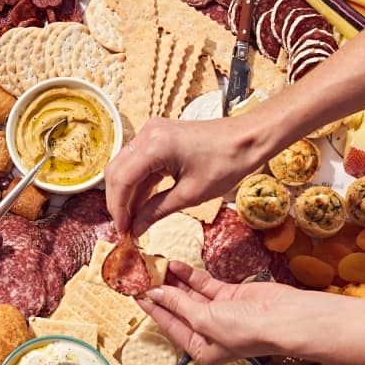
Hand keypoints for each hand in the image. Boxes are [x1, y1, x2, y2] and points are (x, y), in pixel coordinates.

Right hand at [104, 116, 254, 236]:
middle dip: (118, 202)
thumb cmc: (226, 163)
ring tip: (132, 221)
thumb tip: (136, 229)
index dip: (118, 209)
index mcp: (155, 146)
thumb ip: (157, 211)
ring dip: (126, 195)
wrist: (247, 139)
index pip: (122, 180)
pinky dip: (138, 184)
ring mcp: (151, 133)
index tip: (123, 231)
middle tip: (124, 229)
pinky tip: (141, 206)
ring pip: (125, 167)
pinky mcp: (158, 137)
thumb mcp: (190, 194)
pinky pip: (139, 163)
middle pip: (116, 172)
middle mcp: (147, 134)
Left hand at [140, 260, 288, 364]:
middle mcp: (208, 333)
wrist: (284, 318)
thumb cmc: (245, 331)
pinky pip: (205, 285)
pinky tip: (176, 265)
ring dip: (174, 281)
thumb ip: (178, 304)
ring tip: (156, 265)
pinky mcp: (230, 296)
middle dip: (162, 292)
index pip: (169, 325)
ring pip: (190, 295)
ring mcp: (220, 314)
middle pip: (178, 309)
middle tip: (143, 274)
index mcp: (200, 349)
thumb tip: (155, 293)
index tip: (135, 293)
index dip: (152, 308)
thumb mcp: (204, 320)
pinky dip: (191, 276)